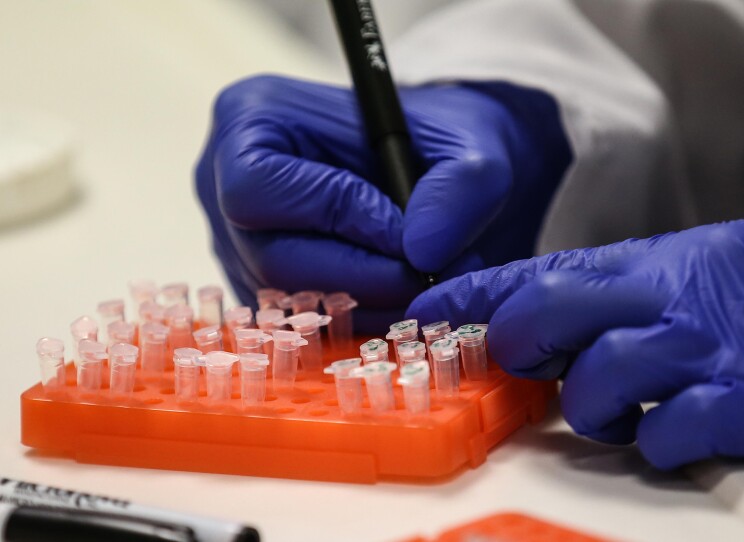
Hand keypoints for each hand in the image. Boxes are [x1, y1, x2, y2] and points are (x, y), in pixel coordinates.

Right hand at [195, 75, 570, 332]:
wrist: (437, 167)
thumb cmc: (442, 140)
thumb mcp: (474, 146)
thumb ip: (462, 187)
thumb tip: (420, 251)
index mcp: (251, 118)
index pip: (260, 187)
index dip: (335, 219)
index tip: (408, 238)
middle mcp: (222, 181)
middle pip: (270, 256)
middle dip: (359, 279)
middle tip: (426, 280)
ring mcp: (235, 239)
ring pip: (284, 302)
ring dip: (364, 308)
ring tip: (424, 288)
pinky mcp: (258, 285)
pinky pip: (296, 324)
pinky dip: (355, 323)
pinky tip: (398, 302)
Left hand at [407, 221, 743, 469]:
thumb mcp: (677, 266)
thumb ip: (604, 286)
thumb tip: (522, 304)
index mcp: (646, 266)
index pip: (537, 271)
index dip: (472, 294)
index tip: (423, 310)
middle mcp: (665, 304)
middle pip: (548, 312)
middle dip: (520, 343)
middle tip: (528, 362)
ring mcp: (698, 356)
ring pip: (594, 383)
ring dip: (593, 407)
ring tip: (620, 407)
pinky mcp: (737, 409)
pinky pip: (660, 435)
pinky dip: (653, 442)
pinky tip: (669, 430)